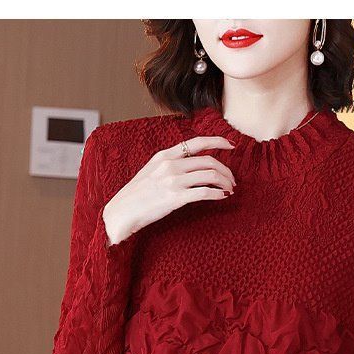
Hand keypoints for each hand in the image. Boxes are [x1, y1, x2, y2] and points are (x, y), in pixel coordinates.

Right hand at [102, 136, 235, 245]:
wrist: (121, 212)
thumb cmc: (135, 196)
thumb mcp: (150, 172)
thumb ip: (168, 166)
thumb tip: (188, 168)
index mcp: (164, 156)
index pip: (196, 142)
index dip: (217, 141)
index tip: (231, 145)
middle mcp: (170, 165)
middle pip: (208, 160)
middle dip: (226, 170)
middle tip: (232, 180)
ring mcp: (173, 181)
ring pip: (210, 175)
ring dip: (225, 182)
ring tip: (229, 189)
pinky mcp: (176, 198)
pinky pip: (205, 192)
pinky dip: (218, 193)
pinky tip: (223, 196)